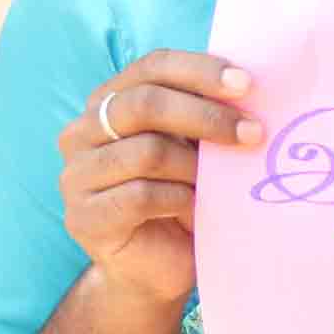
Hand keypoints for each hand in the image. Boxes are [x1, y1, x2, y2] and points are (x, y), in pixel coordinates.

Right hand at [55, 51, 261, 308]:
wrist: (162, 266)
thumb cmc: (187, 196)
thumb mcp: (200, 149)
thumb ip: (210, 115)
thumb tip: (257, 89)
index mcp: (111, 102)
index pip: (152, 67)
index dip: (200, 70)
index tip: (248, 84)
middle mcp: (83, 132)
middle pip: (144, 104)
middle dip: (207, 116)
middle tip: (254, 133)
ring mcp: (76, 175)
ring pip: (147, 152)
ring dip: (196, 168)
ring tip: (218, 185)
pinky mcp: (83, 217)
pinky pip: (141, 196)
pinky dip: (181, 201)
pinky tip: (197, 210)